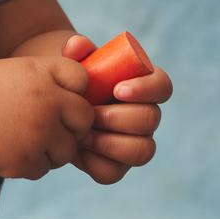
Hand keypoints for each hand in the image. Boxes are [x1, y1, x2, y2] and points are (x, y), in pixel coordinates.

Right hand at [0, 55, 94, 180]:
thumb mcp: (15, 70)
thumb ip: (50, 78)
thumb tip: (84, 96)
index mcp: (42, 73)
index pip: (82, 80)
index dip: (72, 90)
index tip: (57, 97)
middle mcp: (47, 102)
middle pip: (84, 119)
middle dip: (71, 125)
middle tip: (48, 126)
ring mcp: (38, 134)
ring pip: (67, 150)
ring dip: (52, 149)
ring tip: (26, 139)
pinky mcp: (25, 161)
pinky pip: (44, 168)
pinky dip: (31, 164)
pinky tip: (10, 150)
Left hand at [61, 34, 172, 184]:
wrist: (57, 105)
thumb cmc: (73, 80)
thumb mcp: (72, 63)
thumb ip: (76, 51)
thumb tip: (78, 46)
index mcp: (143, 86)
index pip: (162, 86)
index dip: (146, 89)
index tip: (118, 89)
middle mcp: (145, 116)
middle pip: (150, 119)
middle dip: (119, 118)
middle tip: (91, 113)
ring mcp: (134, 142)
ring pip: (143, 151)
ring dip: (111, 143)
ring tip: (83, 134)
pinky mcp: (116, 165)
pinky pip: (114, 172)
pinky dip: (95, 163)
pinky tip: (78, 151)